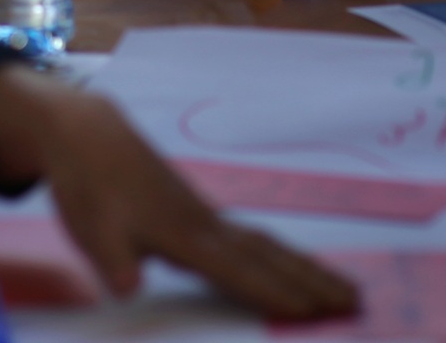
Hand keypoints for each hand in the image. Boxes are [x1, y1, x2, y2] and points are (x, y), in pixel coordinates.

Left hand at [0, 67, 357, 319]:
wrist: (89, 134)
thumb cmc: (89, 185)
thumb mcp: (90, 228)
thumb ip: (113, 261)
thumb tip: (128, 289)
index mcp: (183, 234)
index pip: (238, 270)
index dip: (274, 292)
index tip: (313, 312)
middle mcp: (205, 225)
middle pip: (268, 256)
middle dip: (311, 280)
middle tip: (357, 301)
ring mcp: (206, 216)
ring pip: (266, 245)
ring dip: (305, 267)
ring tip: (343, 287)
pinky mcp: (199, 212)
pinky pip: (253, 238)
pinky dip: (281, 254)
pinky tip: (290, 264)